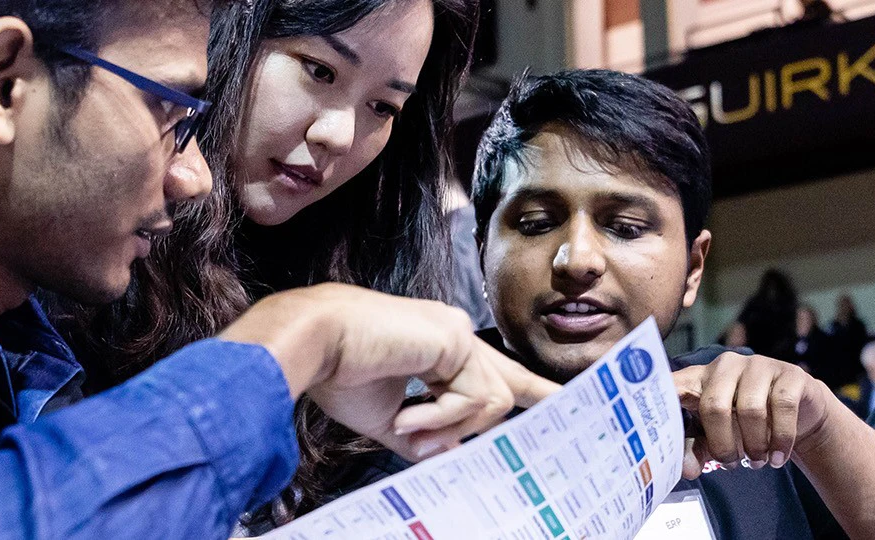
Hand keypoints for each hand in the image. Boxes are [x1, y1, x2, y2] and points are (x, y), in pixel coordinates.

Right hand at [220, 284, 560, 459]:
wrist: (312, 343)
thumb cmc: (337, 373)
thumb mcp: (387, 416)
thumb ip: (424, 434)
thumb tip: (447, 458)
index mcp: (437, 346)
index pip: (494, 370)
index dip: (532, 388)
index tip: (563, 402)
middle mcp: (452, 334)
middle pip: (503, 387)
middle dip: (484, 421)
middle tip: (476, 430)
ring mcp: (456, 333)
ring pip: (490, 401)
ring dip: (447, 427)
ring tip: (405, 427)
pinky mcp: (453, 338)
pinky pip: (471, 398)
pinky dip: (438, 418)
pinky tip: (405, 417)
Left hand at [673, 352, 833, 478]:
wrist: (799, 413)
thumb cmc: (747, 424)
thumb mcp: (717, 437)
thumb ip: (697, 451)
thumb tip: (686, 470)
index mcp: (698, 379)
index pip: (674, 384)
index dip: (659, 397)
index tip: (647, 417)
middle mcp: (725, 366)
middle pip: (714, 406)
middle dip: (723, 444)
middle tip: (731, 463)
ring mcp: (758, 366)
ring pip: (750, 409)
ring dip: (755, 446)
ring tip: (757, 461)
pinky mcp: (789, 374)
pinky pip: (782, 407)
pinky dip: (781, 439)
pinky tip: (778, 457)